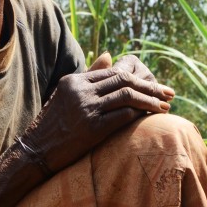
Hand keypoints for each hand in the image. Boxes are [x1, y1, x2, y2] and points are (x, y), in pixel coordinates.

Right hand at [21, 56, 174, 172]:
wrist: (36, 151)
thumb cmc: (53, 125)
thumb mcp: (66, 95)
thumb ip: (89, 75)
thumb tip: (110, 54)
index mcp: (74, 80)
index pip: (114, 73)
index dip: (138, 78)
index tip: (156, 85)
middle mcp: (80, 91)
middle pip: (123, 81)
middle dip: (150, 87)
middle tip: (169, 93)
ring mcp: (86, 109)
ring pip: (126, 96)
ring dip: (150, 100)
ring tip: (165, 106)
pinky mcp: (91, 128)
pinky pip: (122, 116)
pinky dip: (139, 114)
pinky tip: (150, 118)